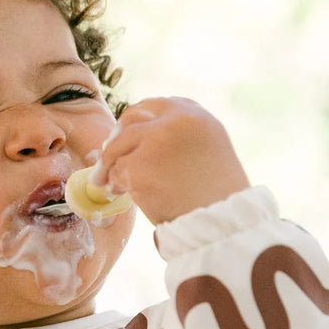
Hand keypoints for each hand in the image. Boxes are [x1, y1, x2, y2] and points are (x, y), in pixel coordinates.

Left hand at [91, 97, 249, 225]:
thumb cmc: (218, 197)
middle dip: (116, 139)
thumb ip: (182, 138)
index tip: (127, 134)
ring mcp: (154, 141)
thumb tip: (146, 140)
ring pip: (118, 146)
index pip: (155, 106)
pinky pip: (115, 171)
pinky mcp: (138, 166)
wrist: (220, 222)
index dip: (137, 121)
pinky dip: (114, 184)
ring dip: (110, 165)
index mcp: (194, 115)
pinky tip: (119, 193)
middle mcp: (174, 121)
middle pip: (131, 119)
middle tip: (108, 158)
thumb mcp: (210, 151)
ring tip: (111, 183)